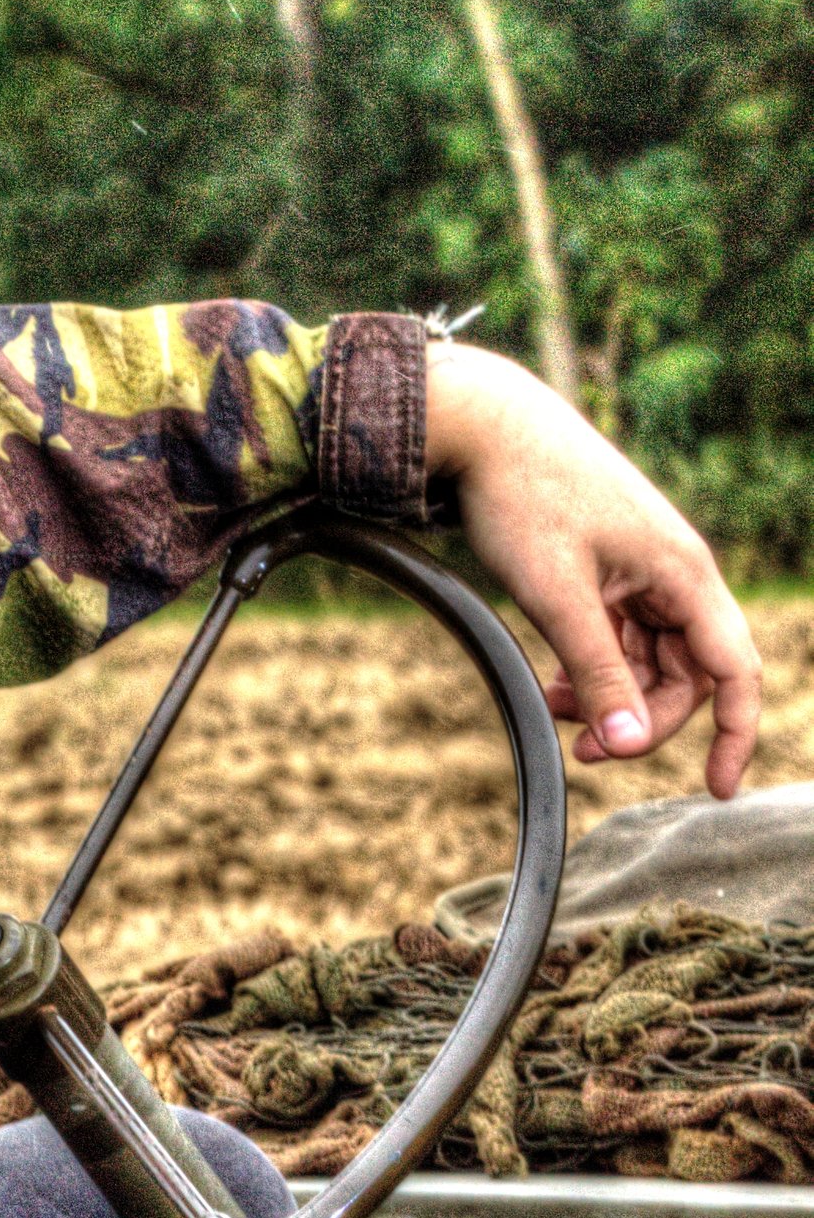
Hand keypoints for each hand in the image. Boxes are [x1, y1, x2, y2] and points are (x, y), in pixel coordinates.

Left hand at [423, 341, 758, 799]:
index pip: (734, 668)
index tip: (716, 789)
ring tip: (553, 705)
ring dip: (608, 697)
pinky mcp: (609, 571)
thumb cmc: (523, 498)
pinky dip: (589, 669)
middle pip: (687, 674)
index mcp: (684, 573)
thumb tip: (629, 744)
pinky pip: (618, 639)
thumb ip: (598, 673)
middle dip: (642, 720)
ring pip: (647, 661)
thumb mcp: (558, 597)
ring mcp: (643, 572)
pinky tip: (551, 683)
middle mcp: (676, 573)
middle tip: (584, 752)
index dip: (733, 732)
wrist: (482, 428)